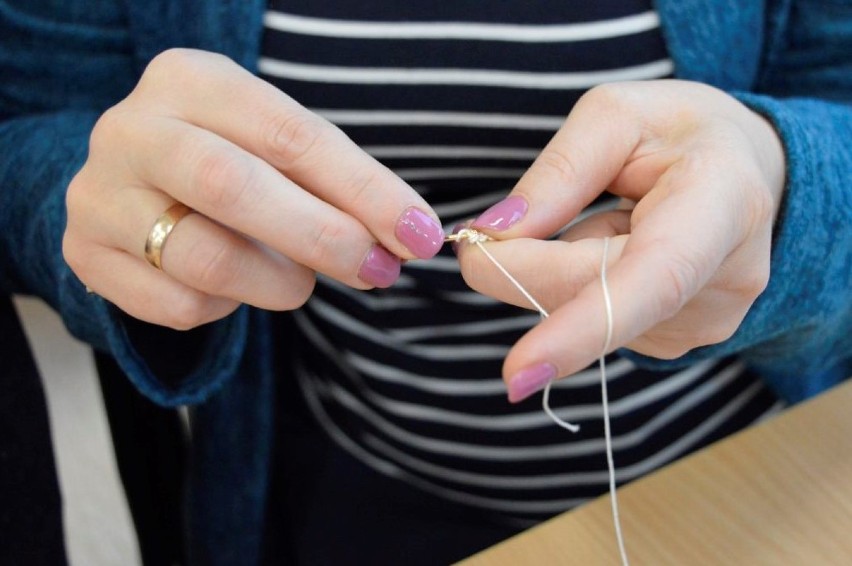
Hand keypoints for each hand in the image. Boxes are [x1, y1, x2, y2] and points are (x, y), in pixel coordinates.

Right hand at [64, 49, 442, 328]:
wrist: (134, 183)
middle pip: (235, 189)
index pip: (290, 135)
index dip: (365, 191)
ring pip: (206, 258)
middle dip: (324, 238)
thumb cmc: (229, 159)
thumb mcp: (277, 149)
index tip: (418, 233)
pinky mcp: (85, 255)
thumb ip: (336, 185)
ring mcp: (99, 195)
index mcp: (190, 79)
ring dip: (278, 283)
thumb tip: (409, 237)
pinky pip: (177, 303)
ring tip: (300, 283)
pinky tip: (230, 287)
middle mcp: (132, 129)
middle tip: (379, 270)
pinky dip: (225, 307)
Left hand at [456, 80, 785, 401]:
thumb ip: (560, 170)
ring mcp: (703, 322)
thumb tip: (498, 233)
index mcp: (722, 205)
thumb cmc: (679, 134)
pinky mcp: (675, 341)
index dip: (582, 328)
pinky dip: (575, 285)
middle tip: (479, 235)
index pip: (653, 280)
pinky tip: (616, 249)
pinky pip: (590, 321)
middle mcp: (724, 281)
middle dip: (519, 269)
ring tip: (609, 217)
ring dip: (556, 269)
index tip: (518, 372)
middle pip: (591, 297)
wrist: (743, 171)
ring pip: (580, 313)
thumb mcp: (619, 115)